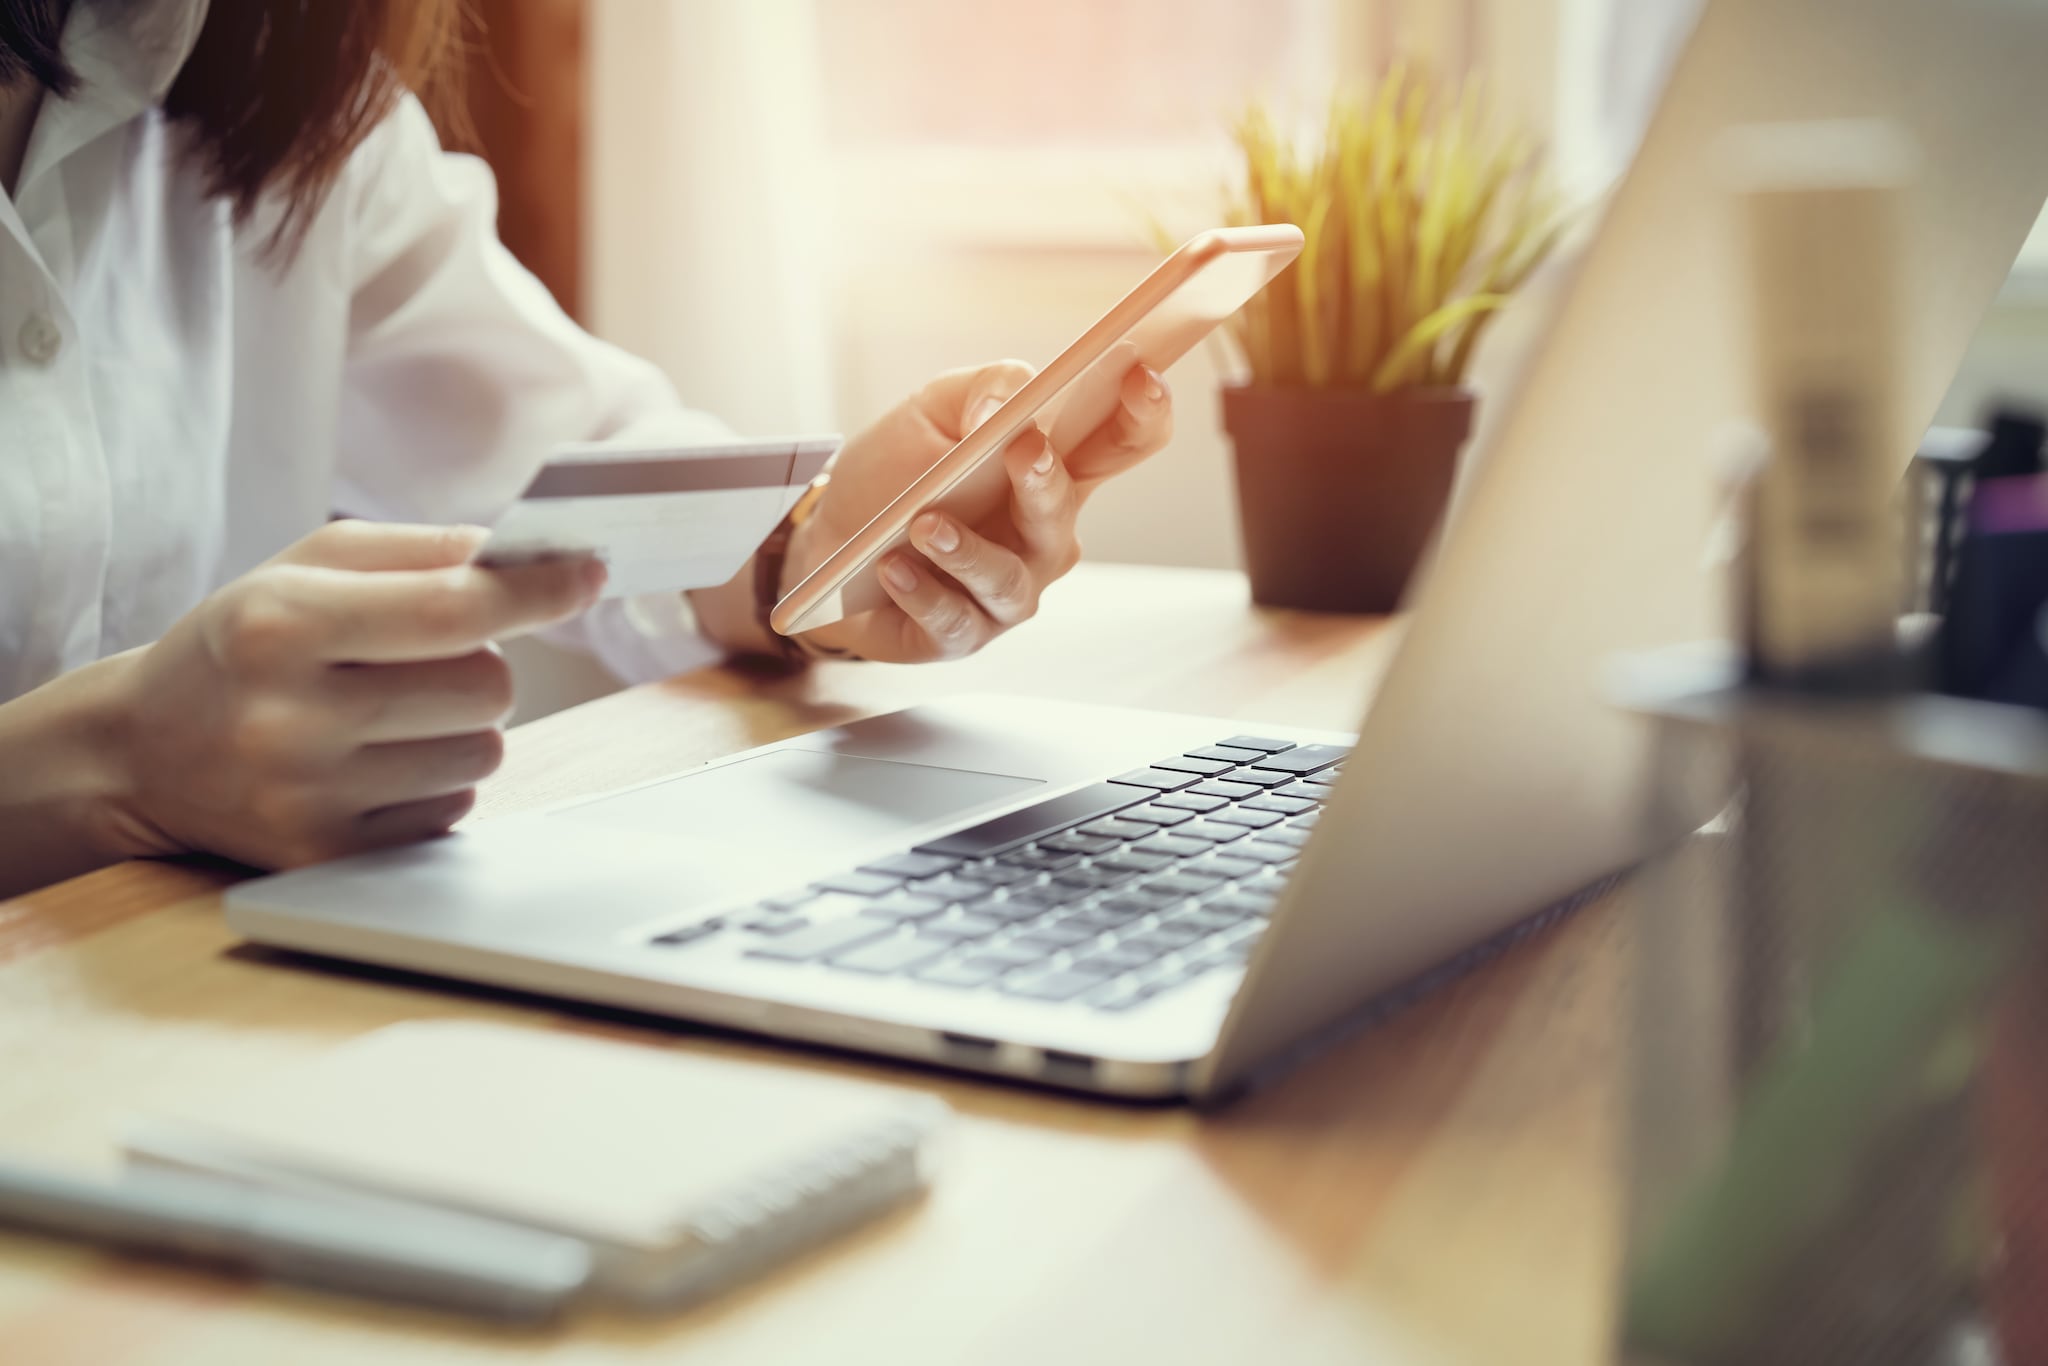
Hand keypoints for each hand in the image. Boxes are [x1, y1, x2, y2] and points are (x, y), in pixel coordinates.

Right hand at [91, 520, 604, 869]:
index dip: (536, 591)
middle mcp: (288, 718)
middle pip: (486, 687)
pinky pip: (454, 808)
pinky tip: (374, 763)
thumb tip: (527, 557)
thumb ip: (420, 550)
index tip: (587, 574)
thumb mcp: (306, 567)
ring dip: (464, 726)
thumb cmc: (244, 642)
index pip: (452, 609)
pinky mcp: (328, 858)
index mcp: (279, 625)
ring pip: (484, 753)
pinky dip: (436, 779)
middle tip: (422, 659)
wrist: (142, 753)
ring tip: (390, 714)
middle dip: (481, 663)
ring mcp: (307, 799)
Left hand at [786, 359, 1173, 661]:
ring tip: (923, 524)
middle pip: (1066, 512)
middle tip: (1022, 449)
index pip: (1123, 443)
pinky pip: (954, 620)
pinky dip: (922, 593)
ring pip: (1009, 580)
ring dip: (967, 551)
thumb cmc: (898, 471)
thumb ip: (985, 389)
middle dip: (1047, 481)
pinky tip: (892, 567)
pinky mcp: (961, 633)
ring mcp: (1008, 590)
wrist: (830, 534)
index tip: (1138, 376)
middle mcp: (1043, 536)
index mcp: (1053, 471)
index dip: (1144, 413)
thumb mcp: (935, 406)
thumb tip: (1004, 412)